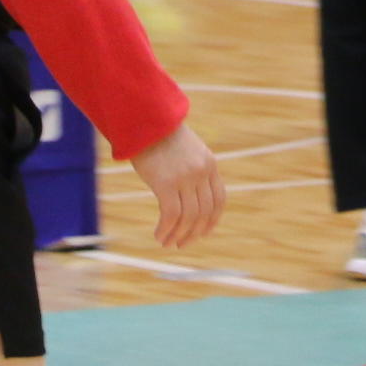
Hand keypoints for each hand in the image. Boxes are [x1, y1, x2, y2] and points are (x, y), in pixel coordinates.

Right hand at [127, 121, 224, 248]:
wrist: (146, 121)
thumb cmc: (161, 137)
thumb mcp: (188, 151)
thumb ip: (194, 170)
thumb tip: (191, 196)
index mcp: (210, 164)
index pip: (219, 200)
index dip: (212, 221)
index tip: (201, 233)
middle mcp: (201, 172)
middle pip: (204, 212)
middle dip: (194, 233)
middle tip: (181, 244)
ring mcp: (185, 178)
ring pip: (188, 217)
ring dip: (178, 235)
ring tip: (167, 243)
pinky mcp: (165, 183)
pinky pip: (171, 215)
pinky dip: (166, 229)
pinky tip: (158, 235)